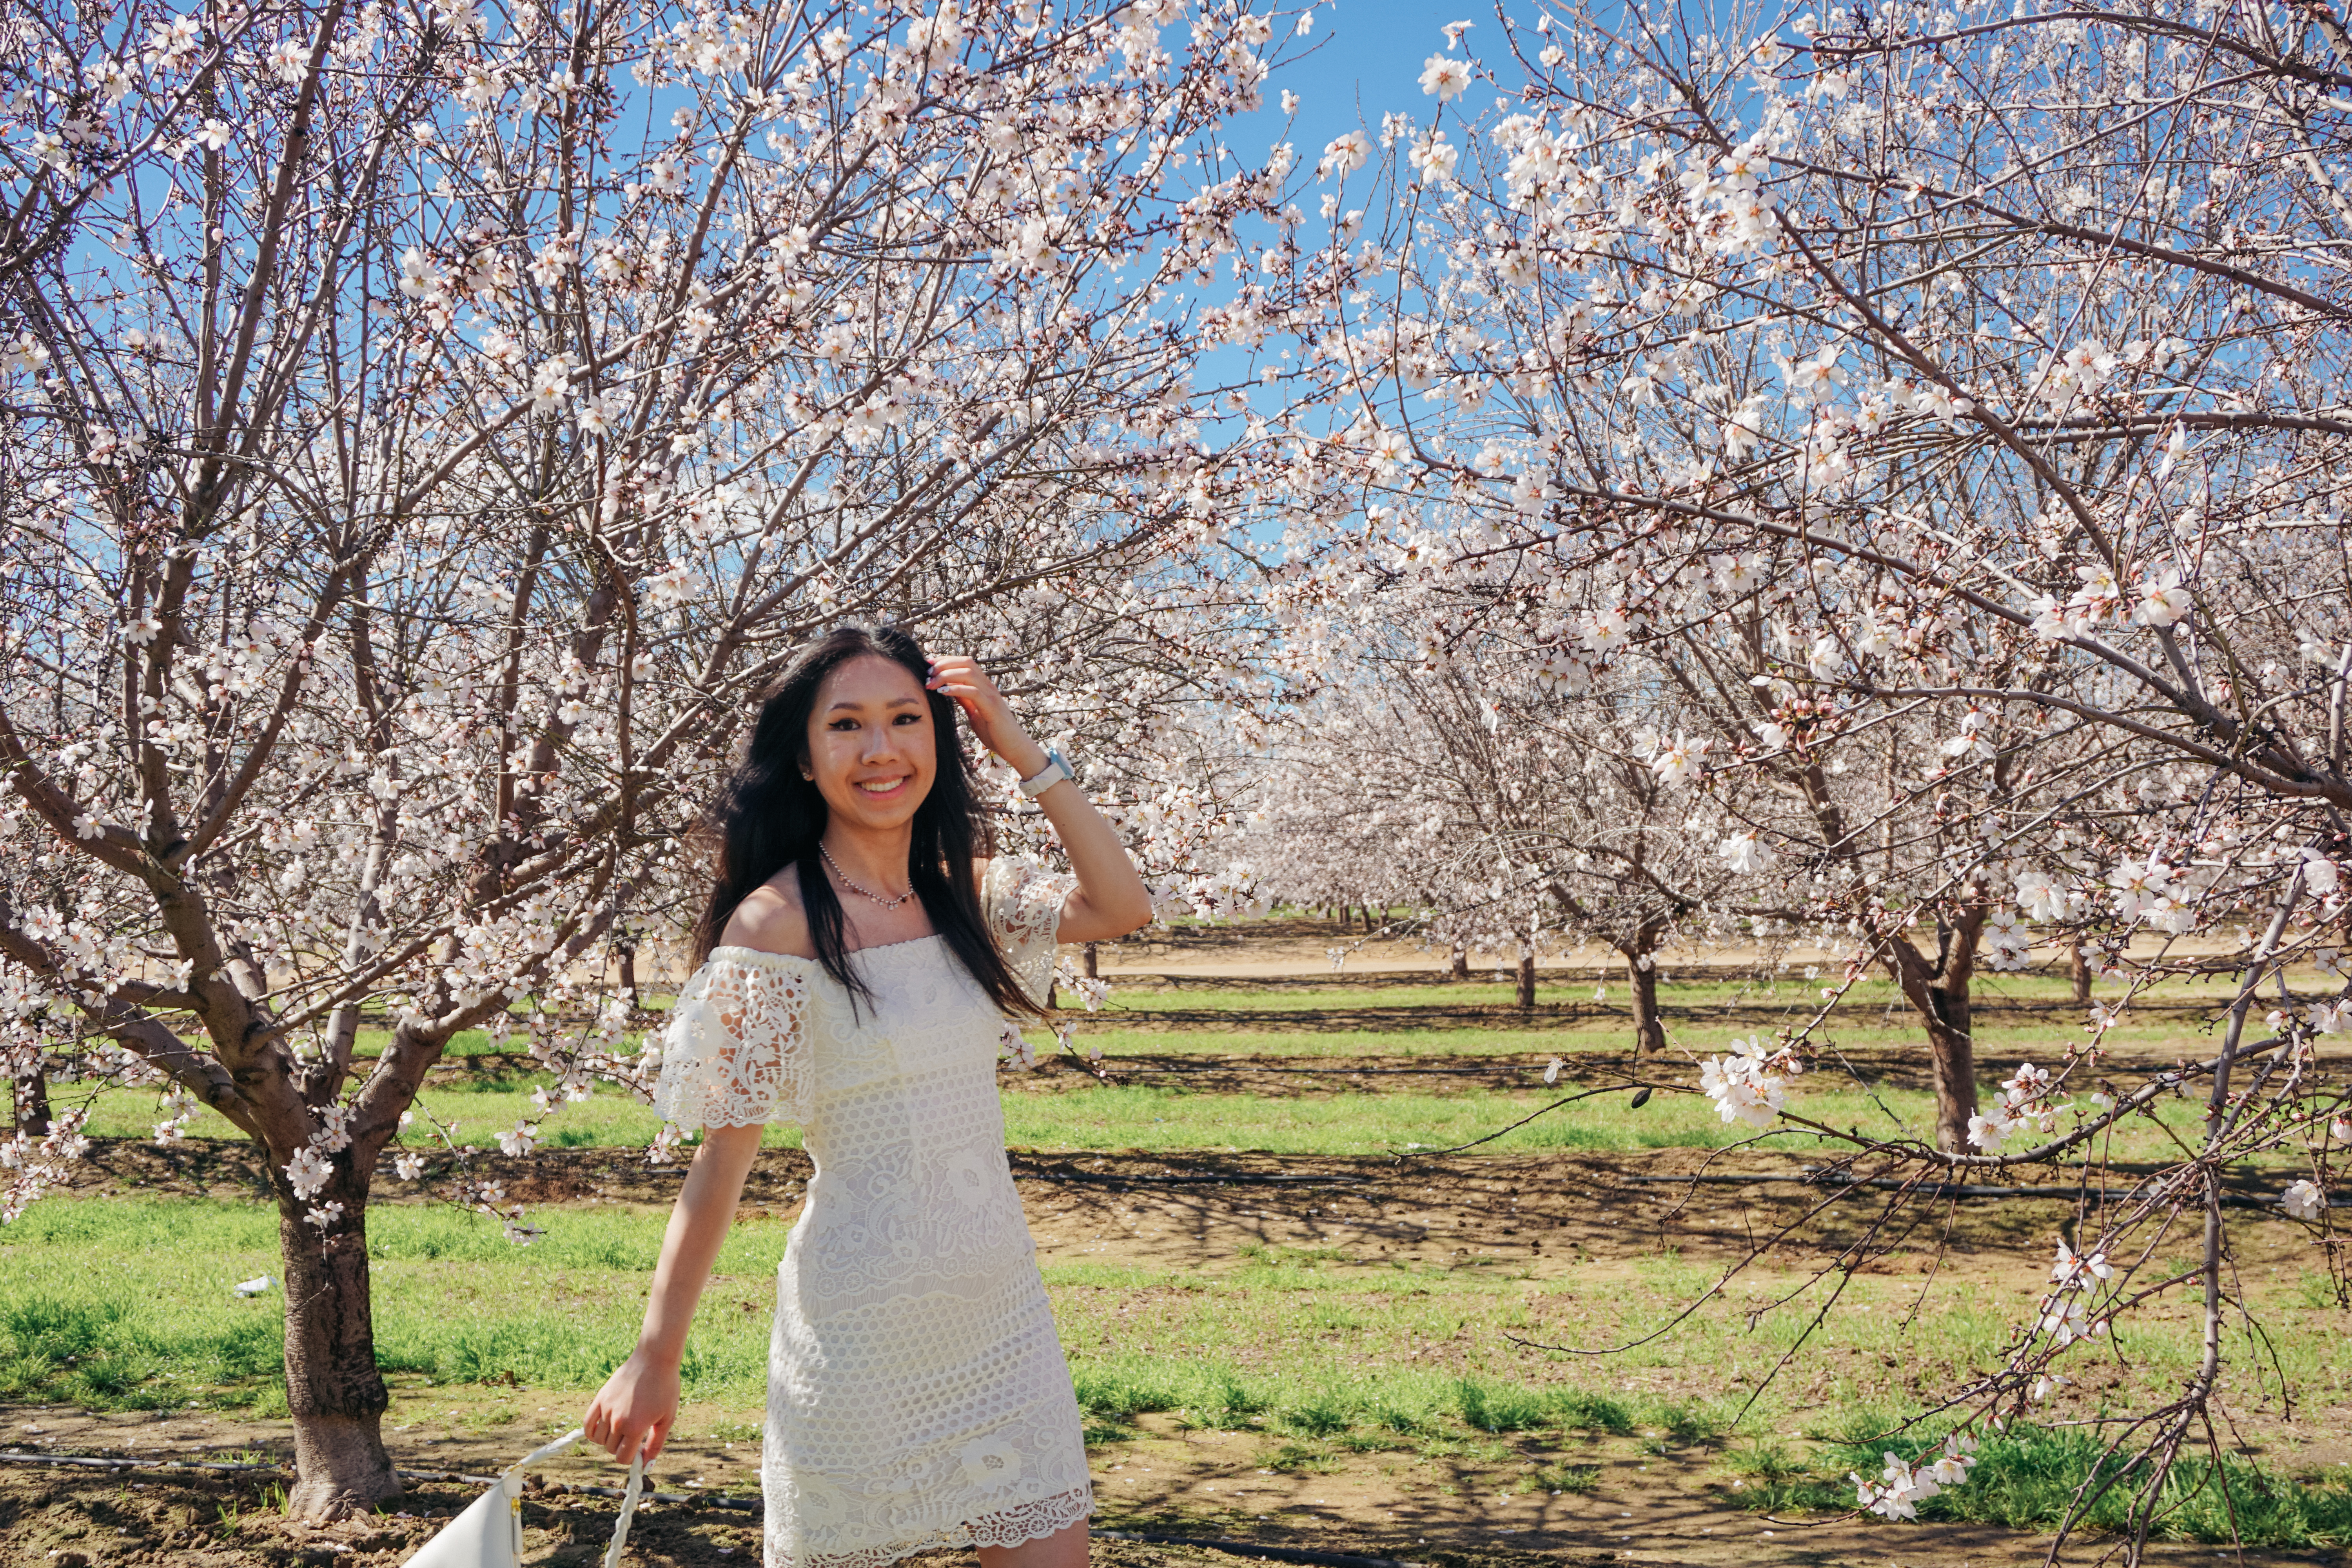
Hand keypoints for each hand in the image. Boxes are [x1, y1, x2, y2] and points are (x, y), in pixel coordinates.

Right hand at [582, 1348, 679, 1467]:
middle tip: (633, 1436)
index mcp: (635, 1427)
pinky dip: (592, 1432)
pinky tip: (603, 1429)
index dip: (631, 1458)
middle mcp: (617, 1420)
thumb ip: (656, 1444)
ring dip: (609, 1440)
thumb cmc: (665, 1388)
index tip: (639, 1450)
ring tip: (622, 1429)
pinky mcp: (600, 1398)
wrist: (654, 1360)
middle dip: (622, 1447)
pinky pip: (587, 1424)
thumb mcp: (667, 1418)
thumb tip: (647, 1465)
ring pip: (599, 1439)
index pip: (622, 1458)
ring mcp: (606, 1409)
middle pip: (611, 1449)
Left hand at [926, 655, 1047, 775]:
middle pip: (966, 662)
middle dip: (944, 664)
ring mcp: (991, 695)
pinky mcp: (992, 707)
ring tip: (931, 683)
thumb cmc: (993, 731)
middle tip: (927, 674)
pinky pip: (973, 692)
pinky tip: (942, 692)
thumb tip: (947, 687)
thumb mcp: (974, 711)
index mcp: (984, 686)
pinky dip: (956, 689)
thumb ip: (964, 698)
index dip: (945, 660)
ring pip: (968, 673)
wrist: (1013, 747)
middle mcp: (988, 686)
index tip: (928, 666)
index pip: (964, 663)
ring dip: (946, 675)